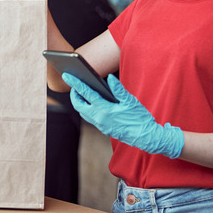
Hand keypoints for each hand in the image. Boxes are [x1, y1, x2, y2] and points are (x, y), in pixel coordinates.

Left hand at [63, 73, 183, 158]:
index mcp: (105, 110)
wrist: (145, 137)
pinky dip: (87, 109)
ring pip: (83, 113)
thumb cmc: (139, 118)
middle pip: (79, 106)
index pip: (86, 94)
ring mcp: (101, 125)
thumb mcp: (130, 101)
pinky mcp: (104, 129)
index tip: (67, 76)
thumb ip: (118, 89)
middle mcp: (99, 119)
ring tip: (80, 92)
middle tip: (74, 85)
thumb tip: (109, 78)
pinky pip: (90, 118)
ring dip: (80, 103)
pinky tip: (91, 103)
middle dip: (74, 95)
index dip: (75, 84)